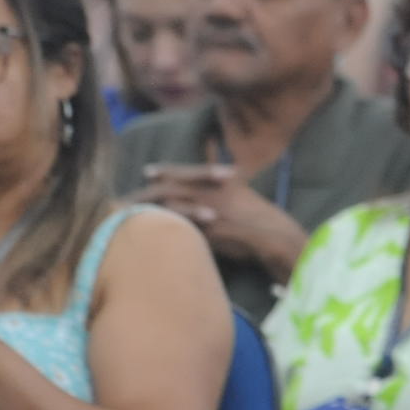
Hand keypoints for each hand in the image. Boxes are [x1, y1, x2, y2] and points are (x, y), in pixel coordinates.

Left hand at [135, 163, 303, 277]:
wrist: (277, 238)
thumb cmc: (264, 220)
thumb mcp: (244, 196)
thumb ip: (227, 190)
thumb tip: (215, 187)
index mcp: (223, 181)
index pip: (189, 171)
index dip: (167, 171)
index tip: (150, 171)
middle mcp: (214, 192)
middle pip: (174, 185)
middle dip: (151, 187)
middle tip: (132, 191)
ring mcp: (210, 210)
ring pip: (173, 204)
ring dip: (153, 206)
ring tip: (133, 210)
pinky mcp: (209, 230)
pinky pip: (181, 225)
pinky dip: (165, 224)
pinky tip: (150, 228)